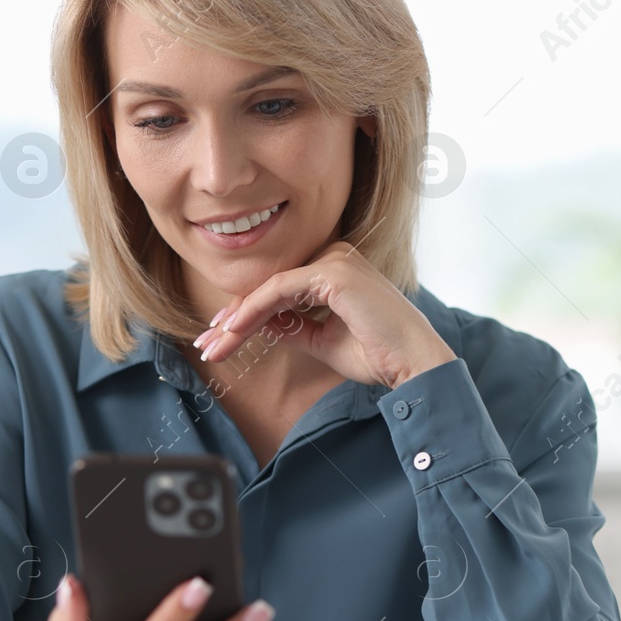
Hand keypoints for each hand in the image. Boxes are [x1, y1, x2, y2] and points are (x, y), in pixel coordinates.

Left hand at [194, 240, 456, 390]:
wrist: (413, 364)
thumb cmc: (378, 354)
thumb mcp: (322, 340)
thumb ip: (292, 327)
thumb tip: (259, 325)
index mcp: (336, 268)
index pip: (279, 288)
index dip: (246, 314)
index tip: (220, 337)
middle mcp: (334, 255)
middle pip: (269, 286)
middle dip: (233, 318)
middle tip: (206, 343)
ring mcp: (334, 260)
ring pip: (268, 289)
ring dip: (236, 320)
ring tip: (213, 345)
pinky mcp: (331, 272)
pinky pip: (278, 291)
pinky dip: (252, 313)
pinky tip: (233, 332)